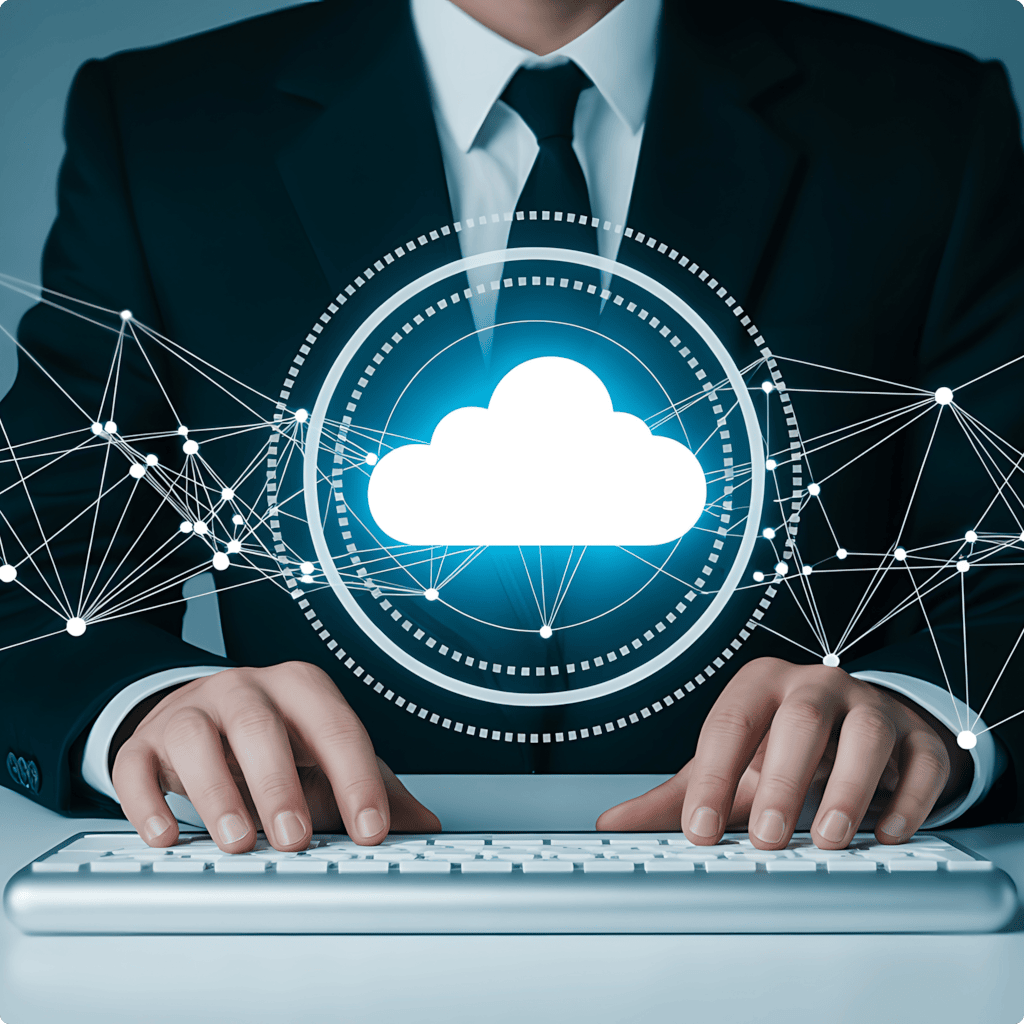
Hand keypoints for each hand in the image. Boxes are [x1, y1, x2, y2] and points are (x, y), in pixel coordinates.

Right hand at [111, 661, 440, 851]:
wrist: (199, 716)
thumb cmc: (275, 740)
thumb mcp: (326, 756)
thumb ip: (374, 787)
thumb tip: (425, 827)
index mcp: (300, 688)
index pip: (335, 727)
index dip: (355, 778)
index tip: (370, 830)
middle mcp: (245, 689)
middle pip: (261, 725)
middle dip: (280, 784)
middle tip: (296, 840)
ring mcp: (190, 711)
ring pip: (196, 738)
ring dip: (216, 791)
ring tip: (237, 842)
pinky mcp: (143, 742)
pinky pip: (136, 765)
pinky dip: (148, 802)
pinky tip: (167, 838)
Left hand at [597, 657, 972, 848]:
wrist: (859, 733)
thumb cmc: (781, 749)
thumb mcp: (730, 766)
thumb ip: (677, 796)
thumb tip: (609, 825)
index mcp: (760, 685)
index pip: (730, 724)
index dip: (714, 777)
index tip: (700, 832)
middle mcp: (816, 684)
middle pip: (800, 719)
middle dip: (783, 778)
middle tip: (767, 839)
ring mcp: (872, 705)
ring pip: (867, 731)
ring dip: (849, 787)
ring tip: (828, 839)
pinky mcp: (917, 737)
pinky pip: (920, 761)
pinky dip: (907, 798)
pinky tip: (886, 834)